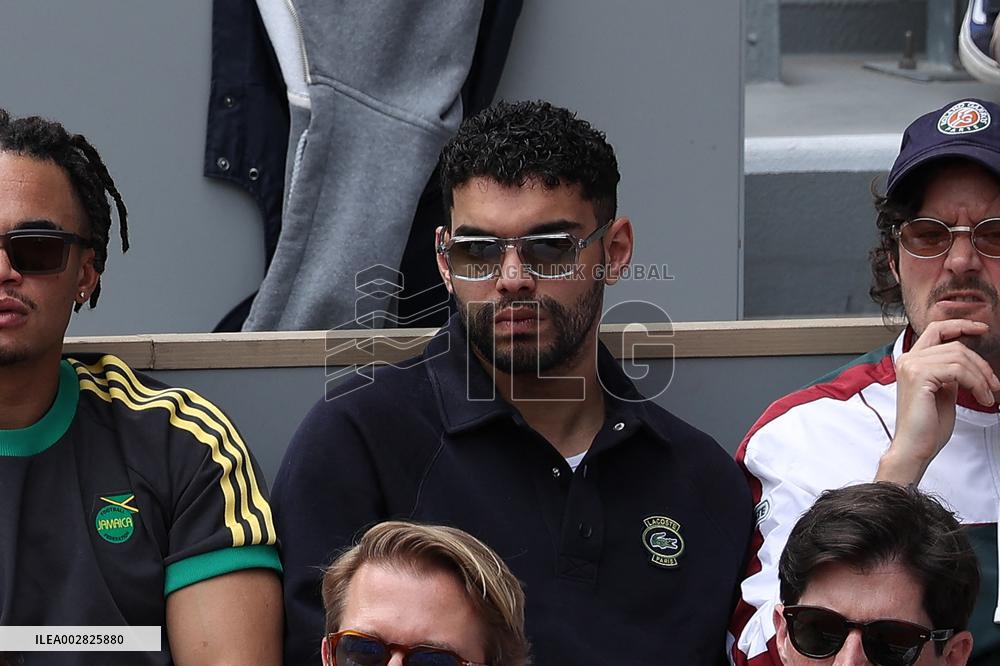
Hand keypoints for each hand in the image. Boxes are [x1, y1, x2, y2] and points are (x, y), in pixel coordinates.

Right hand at [876, 319, 999, 484]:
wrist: (915, 447)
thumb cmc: (928, 426)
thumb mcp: (943, 391)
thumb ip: (949, 373)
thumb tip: (968, 362)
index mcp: (911, 361)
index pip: (936, 330)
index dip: (960, 325)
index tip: (981, 328)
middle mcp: (908, 360)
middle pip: (955, 345)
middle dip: (981, 364)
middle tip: (993, 385)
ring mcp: (911, 366)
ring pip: (959, 357)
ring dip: (981, 377)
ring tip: (987, 396)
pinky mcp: (919, 376)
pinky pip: (958, 370)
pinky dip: (976, 383)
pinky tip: (981, 398)